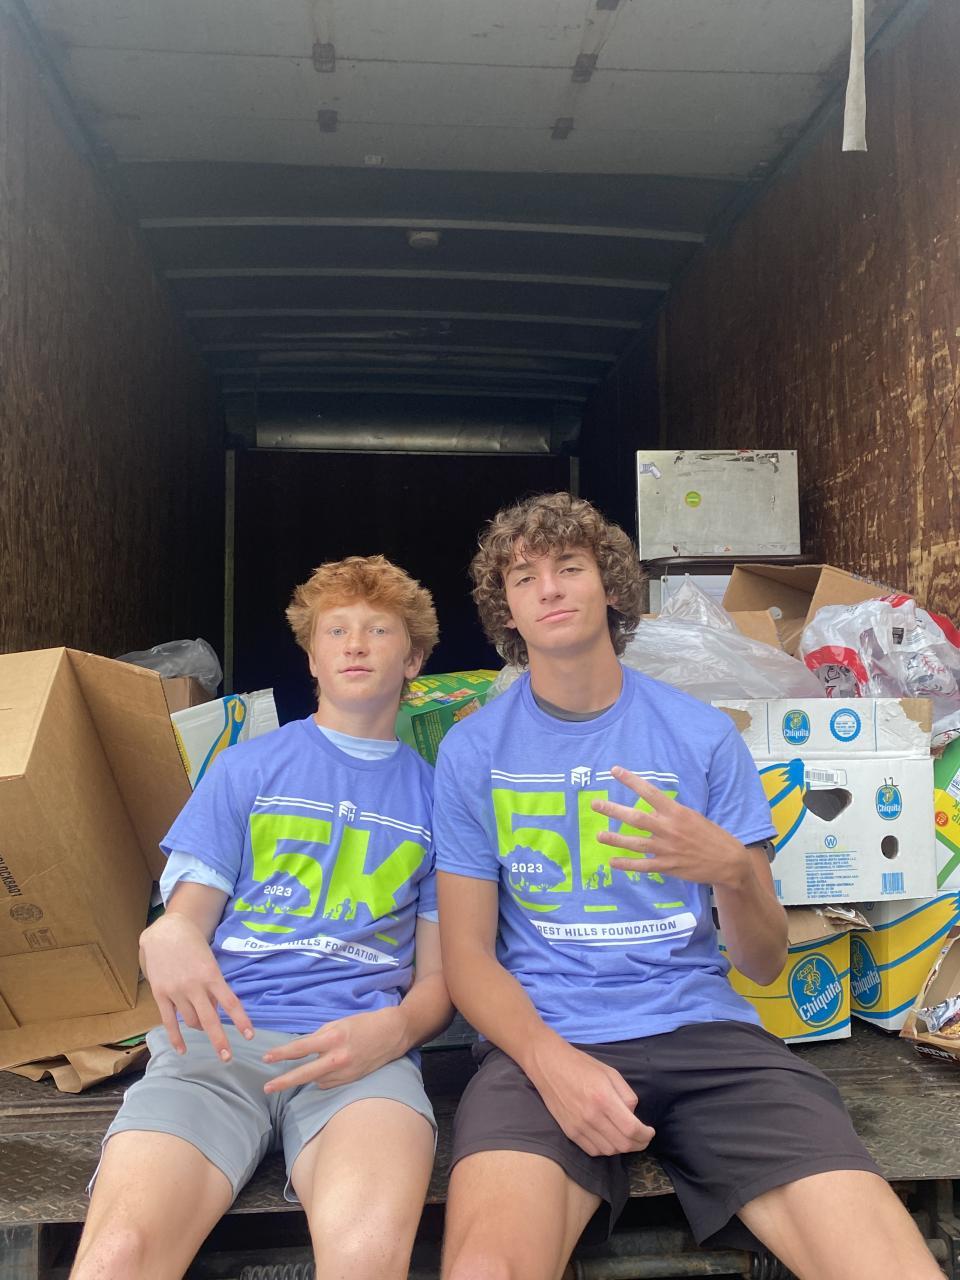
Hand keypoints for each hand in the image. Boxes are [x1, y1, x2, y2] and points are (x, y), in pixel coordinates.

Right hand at [139, 913, 252, 1059]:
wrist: (166, 930)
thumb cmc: (193, 943)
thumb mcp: (209, 961)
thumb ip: (213, 986)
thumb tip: (216, 1011)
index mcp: (211, 975)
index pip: (230, 1002)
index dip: (240, 1020)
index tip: (250, 1035)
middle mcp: (194, 985)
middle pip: (209, 1020)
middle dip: (219, 1040)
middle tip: (228, 1057)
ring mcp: (176, 991)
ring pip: (191, 1021)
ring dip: (200, 1028)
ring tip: (204, 1029)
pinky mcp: (160, 994)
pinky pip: (169, 1021)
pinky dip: (175, 1037)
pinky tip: (182, 1050)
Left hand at [262, 1007, 406, 1092]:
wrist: (393, 1033)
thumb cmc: (364, 1023)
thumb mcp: (339, 1023)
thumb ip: (320, 1037)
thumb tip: (304, 1049)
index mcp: (333, 1037)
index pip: (300, 1048)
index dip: (281, 1054)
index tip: (266, 1058)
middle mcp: (338, 1057)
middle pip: (304, 1073)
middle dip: (284, 1081)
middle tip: (267, 1087)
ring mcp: (345, 1071)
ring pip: (317, 1080)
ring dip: (309, 1076)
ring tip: (311, 1068)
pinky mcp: (351, 1080)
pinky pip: (329, 1083)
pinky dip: (324, 1078)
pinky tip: (327, 1070)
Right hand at [527, 1037, 654, 1157]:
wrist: (549, 1065)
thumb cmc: (581, 1065)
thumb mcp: (610, 1073)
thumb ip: (626, 1095)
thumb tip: (633, 1116)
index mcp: (604, 1098)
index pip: (631, 1129)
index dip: (645, 1135)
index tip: (650, 1132)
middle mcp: (591, 1116)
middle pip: (622, 1144)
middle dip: (638, 1144)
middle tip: (643, 1138)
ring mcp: (578, 1126)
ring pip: (609, 1151)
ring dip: (622, 1148)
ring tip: (627, 1138)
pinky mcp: (569, 1132)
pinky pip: (593, 1150)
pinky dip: (605, 1149)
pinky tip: (609, 1139)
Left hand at [592, 768, 748, 888]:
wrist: (728, 861)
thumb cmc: (711, 835)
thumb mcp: (693, 816)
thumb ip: (671, 813)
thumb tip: (652, 808)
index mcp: (676, 812)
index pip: (649, 792)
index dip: (631, 781)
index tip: (615, 771)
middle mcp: (669, 829)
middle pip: (635, 817)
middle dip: (613, 810)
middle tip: (595, 804)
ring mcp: (667, 849)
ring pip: (634, 843)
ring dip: (615, 838)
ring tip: (599, 834)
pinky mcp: (667, 867)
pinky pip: (642, 865)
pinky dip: (626, 864)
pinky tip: (613, 862)